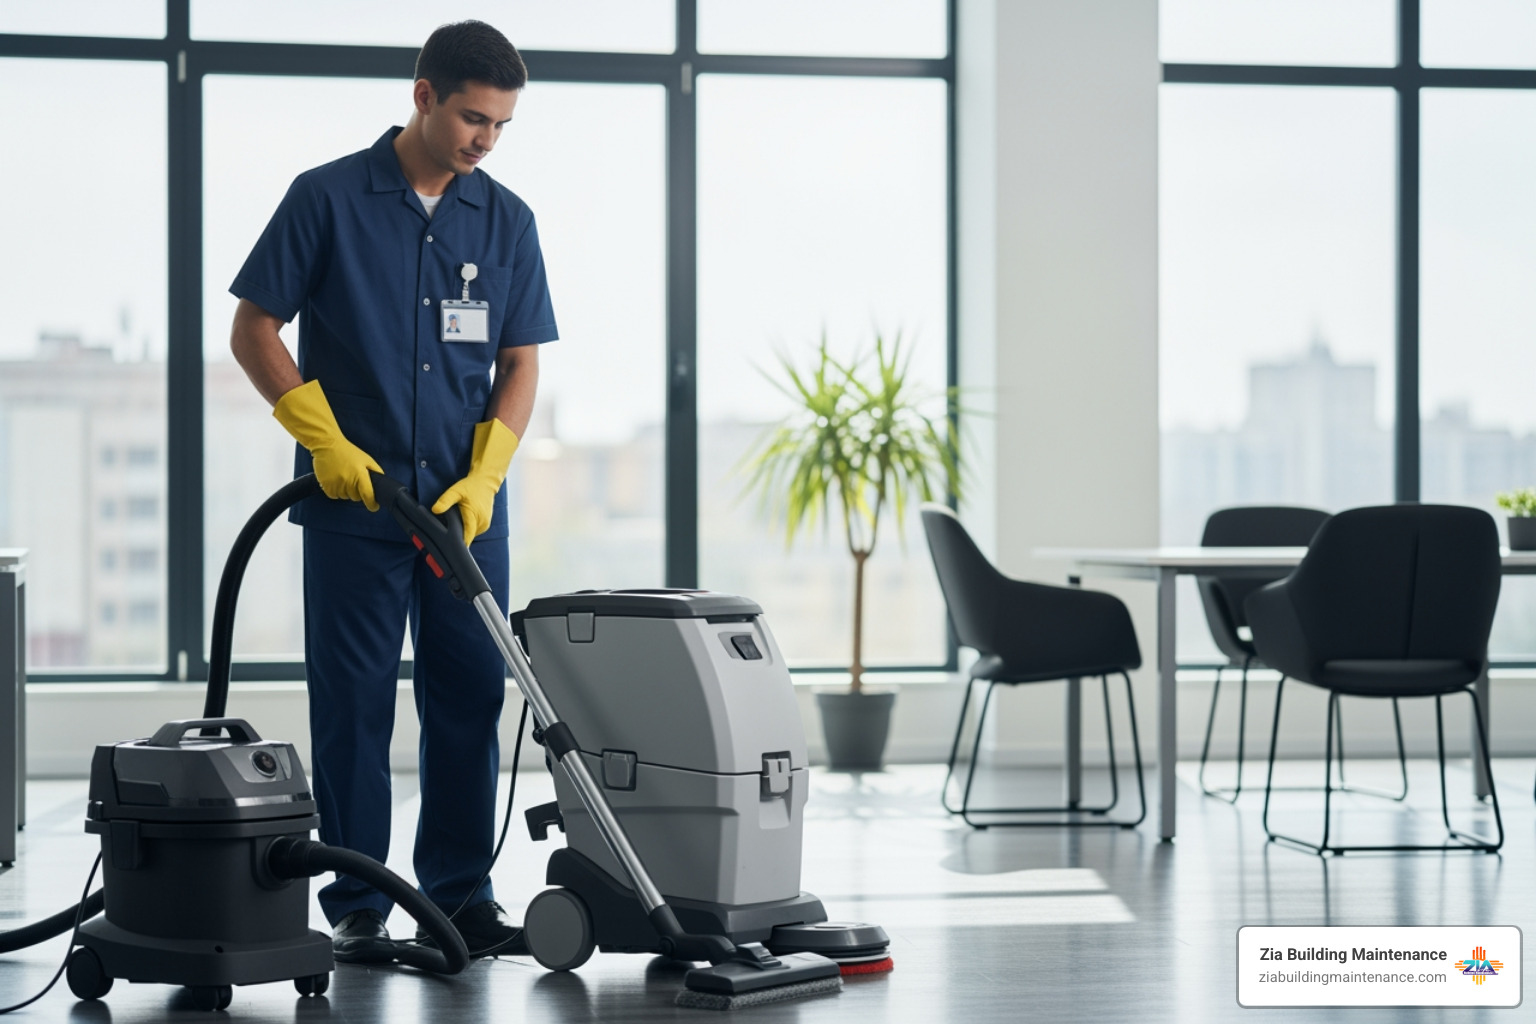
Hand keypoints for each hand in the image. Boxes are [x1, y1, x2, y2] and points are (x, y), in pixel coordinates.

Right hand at [273, 380, 381, 510]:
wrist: (327, 445)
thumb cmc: (347, 451)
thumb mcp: (367, 459)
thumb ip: (376, 472)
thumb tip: (381, 485)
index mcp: (360, 475)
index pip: (368, 496)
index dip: (372, 504)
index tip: (374, 506)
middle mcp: (348, 482)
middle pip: (356, 497)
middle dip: (356, 490)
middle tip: (352, 477)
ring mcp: (336, 485)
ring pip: (344, 497)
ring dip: (345, 490)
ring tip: (343, 475)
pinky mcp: (326, 486)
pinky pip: (334, 496)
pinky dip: (335, 490)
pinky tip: (335, 478)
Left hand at [431, 419, 519, 546]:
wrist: (486, 481)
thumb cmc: (471, 486)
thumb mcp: (455, 491)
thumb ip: (445, 501)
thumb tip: (435, 510)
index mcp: (474, 517)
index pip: (466, 539)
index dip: (457, 545)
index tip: (448, 549)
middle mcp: (482, 524)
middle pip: (467, 537)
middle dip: (456, 536)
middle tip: (444, 533)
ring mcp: (485, 525)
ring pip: (470, 534)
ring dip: (462, 531)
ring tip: (453, 524)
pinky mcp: (485, 524)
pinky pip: (473, 530)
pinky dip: (467, 528)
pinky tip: (461, 521)